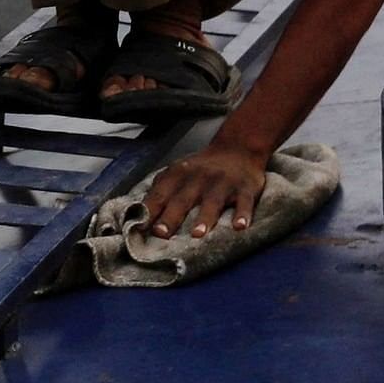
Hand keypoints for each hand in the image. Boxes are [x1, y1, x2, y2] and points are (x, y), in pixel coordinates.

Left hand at [143, 143, 266, 240]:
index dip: (149, 210)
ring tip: (197, 234)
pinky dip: (243, 214)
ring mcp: (223, 183)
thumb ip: (160, 192)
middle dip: (171, 216)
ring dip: (204, 218)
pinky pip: (244, 202)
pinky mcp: (245, 188)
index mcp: (178, 175)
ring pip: (213, 201)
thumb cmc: (201, 169)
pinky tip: (240, 227)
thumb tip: (137, 217)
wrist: (237, 148)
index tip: (139, 227)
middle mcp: (199, 178)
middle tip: (161, 233)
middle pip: (183, 199)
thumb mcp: (177, 173)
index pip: (160, 194)